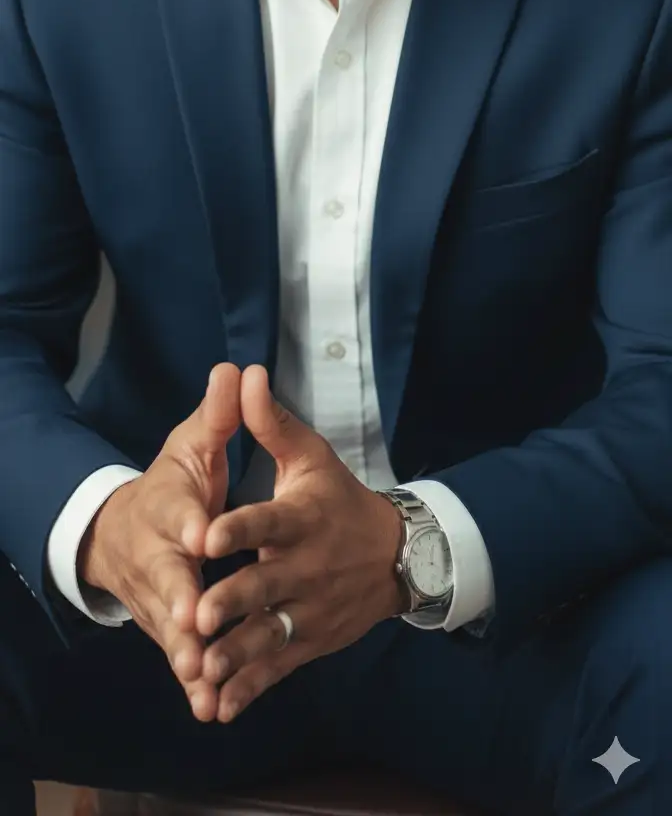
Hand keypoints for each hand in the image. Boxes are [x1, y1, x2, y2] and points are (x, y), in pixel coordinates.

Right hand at [78, 361, 241, 718]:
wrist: (123, 534)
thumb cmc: (169, 484)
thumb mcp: (190, 446)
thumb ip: (218, 416)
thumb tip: (237, 369)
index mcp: (168, 507)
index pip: (178, 514)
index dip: (192, 524)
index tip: (205, 535)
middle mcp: (159, 556)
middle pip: (168, 580)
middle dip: (179, 600)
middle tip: (195, 620)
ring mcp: (162, 598)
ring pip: (173, 628)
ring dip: (187, 654)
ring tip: (204, 678)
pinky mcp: (172, 629)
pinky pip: (183, 657)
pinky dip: (196, 682)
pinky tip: (213, 708)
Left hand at [193, 364, 405, 723]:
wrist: (396, 554)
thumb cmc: (339, 498)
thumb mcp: (310, 456)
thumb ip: (271, 421)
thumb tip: (245, 374)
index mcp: (302, 518)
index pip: (268, 521)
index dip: (239, 528)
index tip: (207, 535)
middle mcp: (306, 567)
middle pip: (265, 586)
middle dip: (232, 603)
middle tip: (197, 615)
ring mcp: (308, 609)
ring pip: (268, 635)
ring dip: (235, 654)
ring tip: (201, 669)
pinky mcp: (308, 642)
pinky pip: (276, 668)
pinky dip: (249, 688)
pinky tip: (218, 707)